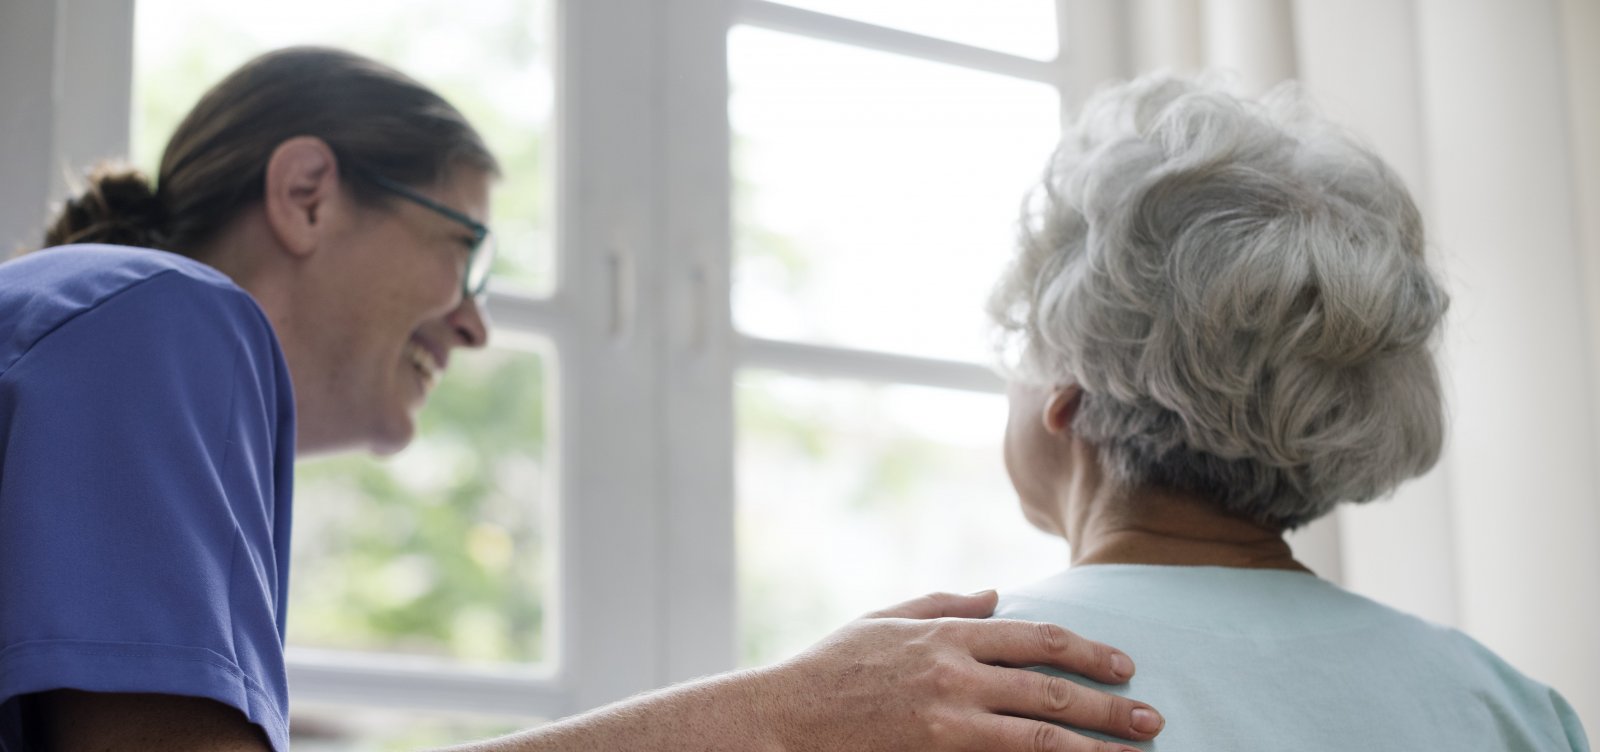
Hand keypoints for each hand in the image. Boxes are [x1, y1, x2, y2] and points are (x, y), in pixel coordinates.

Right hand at [751, 590, 1162, 751]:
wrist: (784, 719)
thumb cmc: (830, 667)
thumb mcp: (884, 619)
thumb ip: (943, 604)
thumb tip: (994, 596)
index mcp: (947, 635)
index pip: (1037, 638)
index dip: (1087, 651)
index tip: (1122, 665)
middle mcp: (955, 676)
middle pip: (1051, 690)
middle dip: (1109, 705)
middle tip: (1152, 719)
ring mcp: (948, 723)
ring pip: (1040, 738)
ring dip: (1094, 748)